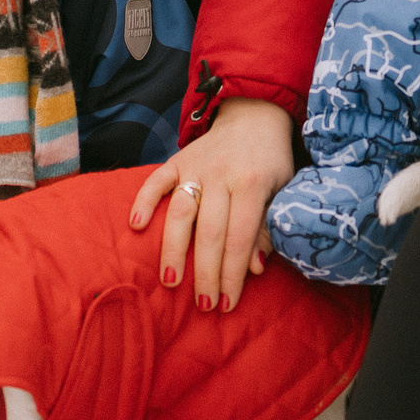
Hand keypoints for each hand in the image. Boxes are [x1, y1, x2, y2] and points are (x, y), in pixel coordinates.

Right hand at [127, 98, 296, 313]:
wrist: (254, 114)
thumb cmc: (271, 161)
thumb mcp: (282, 190)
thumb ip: (267, 228)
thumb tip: (255, 268)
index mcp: (252, 183)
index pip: (240, 237)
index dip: (233, 273)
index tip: (228, 304)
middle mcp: (222, 175)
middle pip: (210, 232)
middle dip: (207, 273)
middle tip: (204, 304)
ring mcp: (197, 166)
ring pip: (181, 212)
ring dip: (174, 249)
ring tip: (171, 280)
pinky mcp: (178, 159)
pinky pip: (156, 180)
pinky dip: (144, 201)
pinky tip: (137, 226)